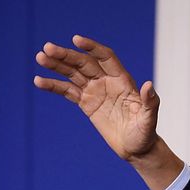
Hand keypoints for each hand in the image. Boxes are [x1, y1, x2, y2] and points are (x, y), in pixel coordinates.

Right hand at [34, 35, 183, 189]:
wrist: (136, 149)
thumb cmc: (146, 134)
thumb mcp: (149, 119)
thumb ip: (150, 102)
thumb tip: (149, 85)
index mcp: (122, 80)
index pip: (105, 57)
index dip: (91, 48)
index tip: (76, 40)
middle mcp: (106, 81)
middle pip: (83, 63)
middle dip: (65, 55)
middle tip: (46, 49)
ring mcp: (94, 91)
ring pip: (72, 74)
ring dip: (56, 66)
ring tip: (40, 58)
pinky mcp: (86, 103)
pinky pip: (67, 91)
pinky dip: (54, 86)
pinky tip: (39, 81)